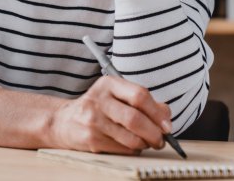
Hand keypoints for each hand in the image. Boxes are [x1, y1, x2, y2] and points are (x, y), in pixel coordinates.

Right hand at [49, 76, 171, 153]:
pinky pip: (123, 149)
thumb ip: (143, 101)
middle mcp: (98, 100)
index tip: (167, 125)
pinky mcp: (91, 140)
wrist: (65, 121)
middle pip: (135, 119)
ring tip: (145, 142)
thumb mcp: (117, 95)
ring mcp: (93, 121)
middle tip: (160, 139)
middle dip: (154, 133)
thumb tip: (166, 115)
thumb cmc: (99, 107)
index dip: (158, 112)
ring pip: (132, 139)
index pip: (139, 95)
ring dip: (145, 144)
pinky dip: (133, 150)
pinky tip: (128, 144)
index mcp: (108, 84)